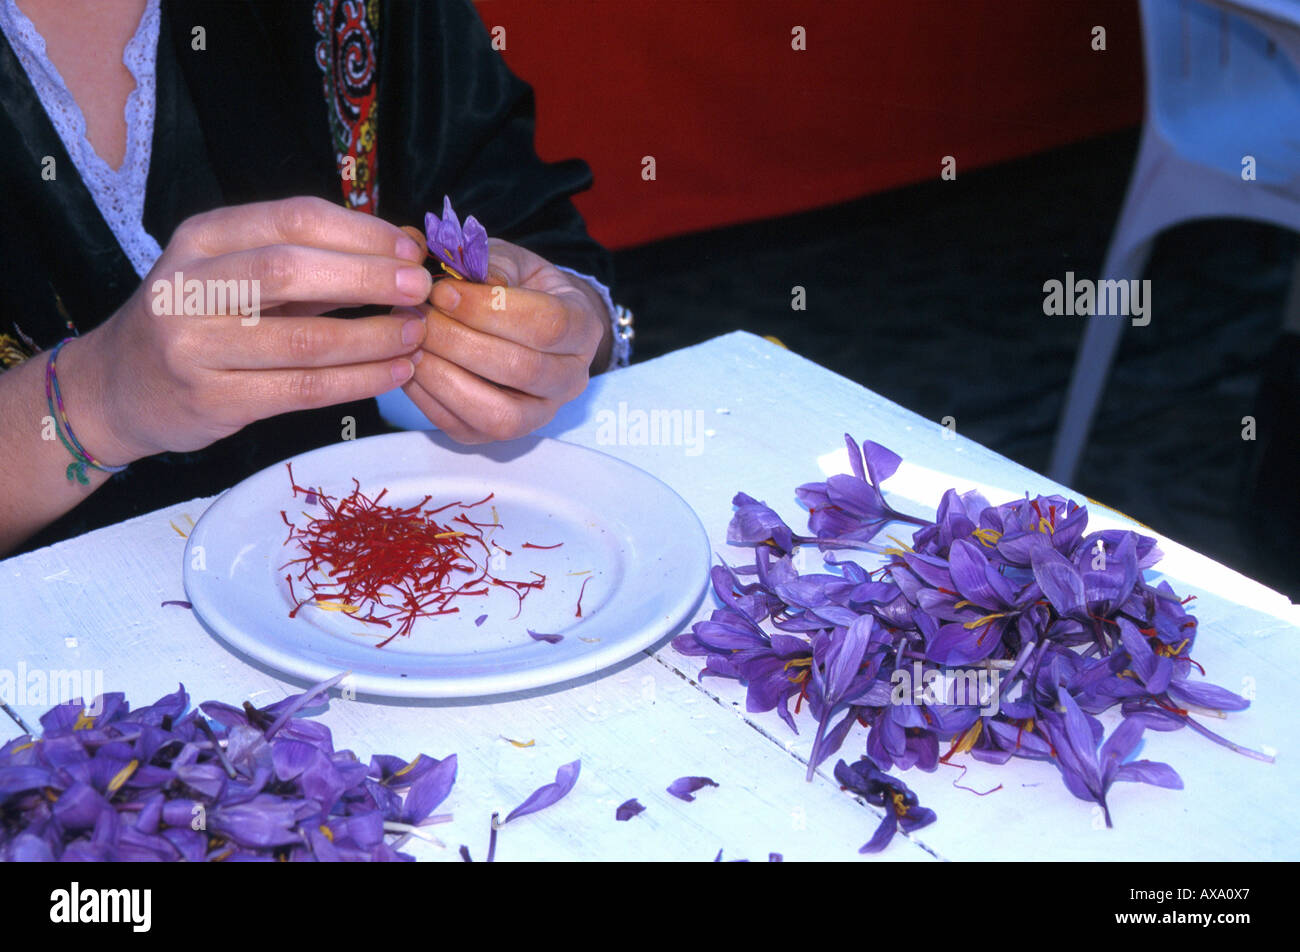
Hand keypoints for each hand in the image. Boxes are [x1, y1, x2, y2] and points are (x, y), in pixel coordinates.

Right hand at [59, 196, 433, 463]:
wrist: (119, 388)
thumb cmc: (198, 321)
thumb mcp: (235, 274)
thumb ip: (309, 261)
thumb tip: (398, 248)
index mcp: (202, 238)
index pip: (291, 218)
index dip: (359, 231)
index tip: (410, 248)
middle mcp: (190, 285)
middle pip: (293, 269)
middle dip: (370, 276)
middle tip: (421, 289)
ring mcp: (195, 345)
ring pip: (304, 339)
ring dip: (373, 336)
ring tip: (417, 334)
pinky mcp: (212, 399)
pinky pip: (303, 389)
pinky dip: (358, 379)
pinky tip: (394, 371)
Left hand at [397, 234, 611, 442]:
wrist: (525, 324)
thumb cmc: (518, 286)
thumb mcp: (512, 261)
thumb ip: (491, 265)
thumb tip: (460, 281)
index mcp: (583, 328)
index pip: (548, 325)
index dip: (491, 308)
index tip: (443, 291)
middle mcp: (570, 379)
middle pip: (522, 369)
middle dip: (460, 341)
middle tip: (418, 315)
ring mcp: (537, 414)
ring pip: (497, 413)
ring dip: (445, 376)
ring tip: (411, 342)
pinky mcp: (497, 435)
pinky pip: (463, 427)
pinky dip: (429, 397)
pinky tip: (408, 364)